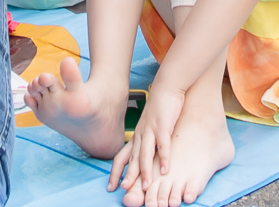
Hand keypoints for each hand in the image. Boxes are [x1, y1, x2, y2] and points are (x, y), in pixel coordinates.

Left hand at [110, 81, 186, 205]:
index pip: (122, 157)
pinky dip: (163, 158)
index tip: (111, 186)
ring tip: (144, 187)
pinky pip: (163, 145)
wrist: (167, 87)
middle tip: (123, 190)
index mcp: (137, 136)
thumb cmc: (161, 108)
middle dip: (128, 176)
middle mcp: (141, 135)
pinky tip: (165, 170)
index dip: (116, 172)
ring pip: (145, 154)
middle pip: (132, 159)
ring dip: (144, 172)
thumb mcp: (150, 126)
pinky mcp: (163, 125)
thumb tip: (146, 157)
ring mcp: (151, 130)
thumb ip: (148, 141)